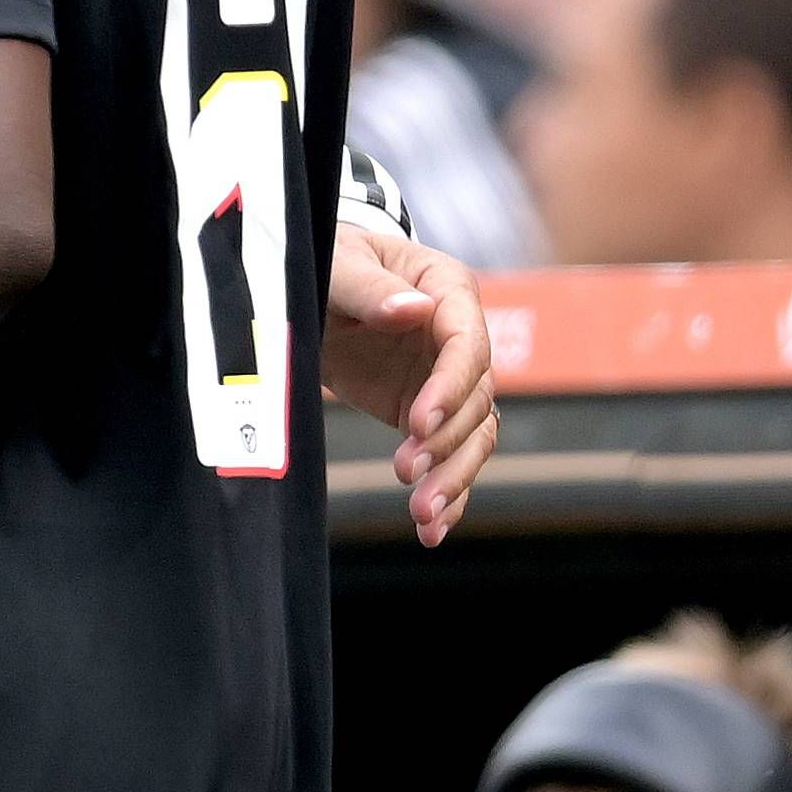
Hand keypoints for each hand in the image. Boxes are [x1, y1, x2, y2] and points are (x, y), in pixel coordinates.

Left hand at [322, 217, 491, 543]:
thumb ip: (373, 289)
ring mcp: (445, 380)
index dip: (449, 386)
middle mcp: (458, 339)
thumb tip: (413, 311)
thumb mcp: (340, 265)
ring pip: (472, 436)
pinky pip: (451, 455)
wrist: (315, 288)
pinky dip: (448, 493)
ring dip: (454, 478)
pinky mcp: (426, 412)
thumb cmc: (330, 261)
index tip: (418, 422)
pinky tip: (433, 531)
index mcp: (448, 291)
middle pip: (476, 400)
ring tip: (423, 516)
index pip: (467, 345)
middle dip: (445, 442)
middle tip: (405, 473)